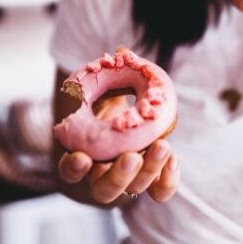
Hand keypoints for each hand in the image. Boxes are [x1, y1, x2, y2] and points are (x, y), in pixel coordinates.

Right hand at [56, 46, 179, 203]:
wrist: (123, 126)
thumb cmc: (107, 108)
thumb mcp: (105, 92)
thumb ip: (109, 76)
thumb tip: (122, 52)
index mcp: (81, 156)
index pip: (70, 171)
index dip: (73, 168)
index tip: (82, 158)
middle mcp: (100, 175)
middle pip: (104, 190)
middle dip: (118, 176)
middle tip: (131, 158)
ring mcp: (127, 181)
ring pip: (133, 191)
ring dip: (148, 171)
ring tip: (162, 147)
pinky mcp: (149, 181)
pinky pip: (159, 190)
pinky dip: (167, 179)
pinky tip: (173, 158)